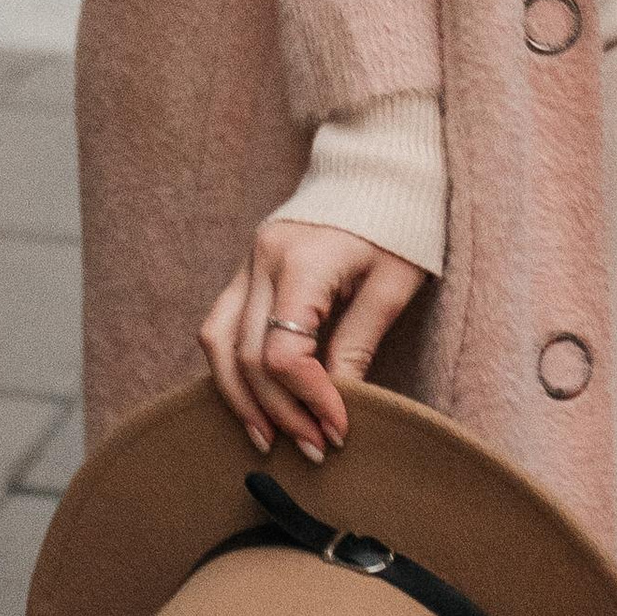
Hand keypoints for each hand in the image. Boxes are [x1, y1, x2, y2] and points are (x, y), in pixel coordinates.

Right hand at [200, 219, 428, 464]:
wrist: (379, 166)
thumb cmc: (398, 225)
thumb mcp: (392, 287)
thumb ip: (358, 345)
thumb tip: (338, 407)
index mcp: (302, 261)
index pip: (282, 353)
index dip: (309, 400)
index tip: (341, 429)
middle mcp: (263, 259)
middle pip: (247, 356)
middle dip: (280, 412)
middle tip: (317, 449)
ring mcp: (248, 261)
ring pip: (218, 342)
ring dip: (240, 397)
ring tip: (270, 439)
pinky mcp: (248, 267)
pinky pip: (221, 324)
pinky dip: (232, 367)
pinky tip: (255, 399)